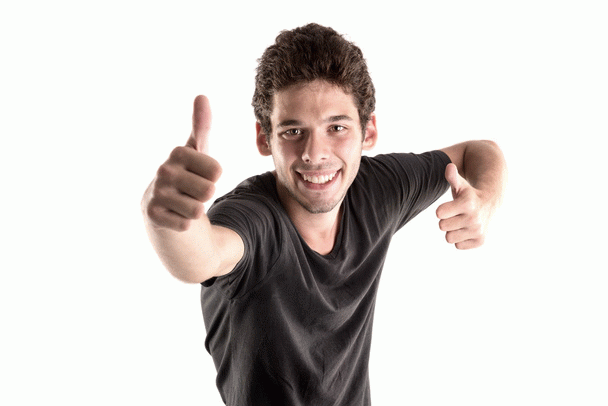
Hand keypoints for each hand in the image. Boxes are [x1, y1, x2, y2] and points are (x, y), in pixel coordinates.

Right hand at [144, 95, 221, 230]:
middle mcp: (164, 170)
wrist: (162, 210)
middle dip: (205, 195)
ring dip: (195, 211)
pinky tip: (174, 216)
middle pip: (209, 190)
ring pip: (198, 209)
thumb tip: (202, 96)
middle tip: (191, 192)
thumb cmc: (185, 177)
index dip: (213, 178)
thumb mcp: (196, 153)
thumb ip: (201, 127)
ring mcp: (156, 193)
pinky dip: (185, 224)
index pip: (217, 170)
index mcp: (177, 153)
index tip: (199, 176)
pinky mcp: (153, 215)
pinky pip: (186, 224)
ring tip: (183, 204)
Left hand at [436, 163, 491, 249]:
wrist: (490, 203)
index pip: (439, 213)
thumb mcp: (460, 184)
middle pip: (442, 226)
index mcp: (468, 203)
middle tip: (456, 214)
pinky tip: (467, 229)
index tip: (449, 206)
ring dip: (453, 231)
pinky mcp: (480, 241)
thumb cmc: (469, 193)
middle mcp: (474, 218)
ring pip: (449, 238)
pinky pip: (458, 245)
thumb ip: (452, 176)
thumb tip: (449, 167)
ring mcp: (478, 231)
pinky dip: (461, 239)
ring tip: (461, 222)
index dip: (442, 210)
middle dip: (447, 220)